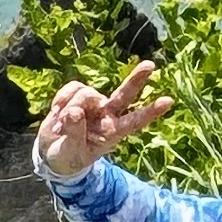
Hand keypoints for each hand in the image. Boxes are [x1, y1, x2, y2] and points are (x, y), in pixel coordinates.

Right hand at [37, 62, 172, 181]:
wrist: (52, 152)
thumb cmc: (68, 157)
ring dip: (70, 107)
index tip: (169, 101)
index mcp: (112, 133)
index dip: (151, 111)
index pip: (135, 121)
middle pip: (125, 94)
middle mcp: (107, 115)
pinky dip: (62, 98)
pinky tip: (56, 111)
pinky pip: (72, 88)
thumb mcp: (71, 152)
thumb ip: (75, 133)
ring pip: (87, 94)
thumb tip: (76, 111)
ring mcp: (94, 104)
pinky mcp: (78, 95)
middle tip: (150, 65)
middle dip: (137, 79)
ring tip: (60, 126)